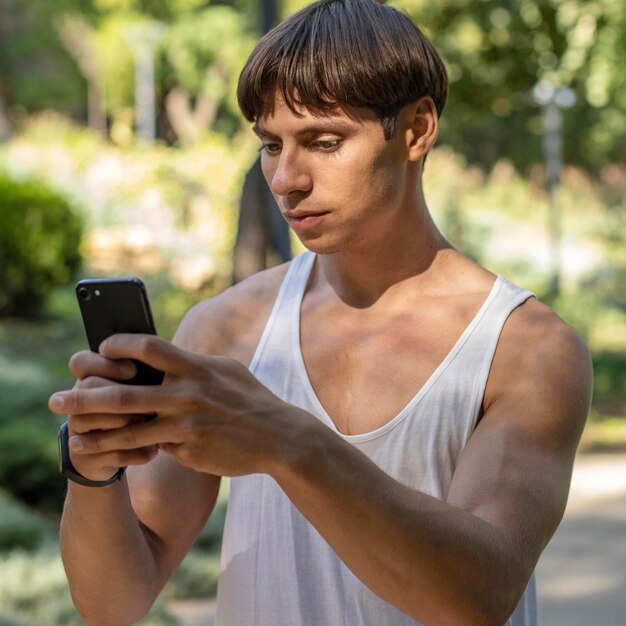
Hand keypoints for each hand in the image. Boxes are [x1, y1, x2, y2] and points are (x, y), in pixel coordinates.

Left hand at [49, 334, 301, 477]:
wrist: (279, 438)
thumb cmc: (251, 399)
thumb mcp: (227, 371)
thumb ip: (194, 363)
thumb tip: (164, 355)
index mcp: (196, 368)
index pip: (147, 347)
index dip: (117, 346)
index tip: (101, 350)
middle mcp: (188, 395)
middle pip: (124, 393)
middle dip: (84, 398)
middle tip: (56, 402)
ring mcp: (187, 426)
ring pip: (130, 432)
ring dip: (97, 435)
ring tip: (73, 439)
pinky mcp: (189, 451)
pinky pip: (154, 450)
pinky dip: (133, 452)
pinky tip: (113, 455)